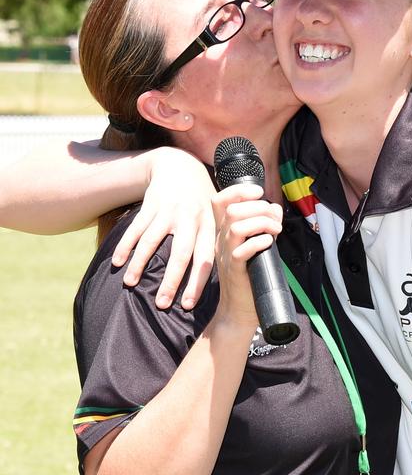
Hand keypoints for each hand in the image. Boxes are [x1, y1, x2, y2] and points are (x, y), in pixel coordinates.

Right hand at [111, 147, 216, 309]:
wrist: (180, 168)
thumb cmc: (200, 203)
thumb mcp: (216, 217)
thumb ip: (218, 243)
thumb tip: (230, 274)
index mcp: (208, 227)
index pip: (204, 260)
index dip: (196, 283)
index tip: (188, 305)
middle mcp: (189, 219)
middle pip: (180, 255)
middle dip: (170, 281)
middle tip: (161, 305)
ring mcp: (168, 211)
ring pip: (152, 242)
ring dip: (139, 264)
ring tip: (130, 284)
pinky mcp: (150, 205)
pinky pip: (135, 228)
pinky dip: (125, 245)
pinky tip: (117, 262)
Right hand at [212, 184, 282, 330]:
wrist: (239, 310)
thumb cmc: (250, 277)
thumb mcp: (255, 246)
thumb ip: (263, 225)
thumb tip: (275, 208)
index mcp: (224, 232)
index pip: (220, 200)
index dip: (238, 190)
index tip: (259, 192)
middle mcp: (221, 240)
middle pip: (233, 210)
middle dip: (259, 208)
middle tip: (275, 220)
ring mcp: (226, 254)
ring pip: (236, 226)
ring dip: (262, 223)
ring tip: (275, 231)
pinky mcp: (234, 270)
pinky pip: (241, 250)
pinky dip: (259, 242)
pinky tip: (269, 243)